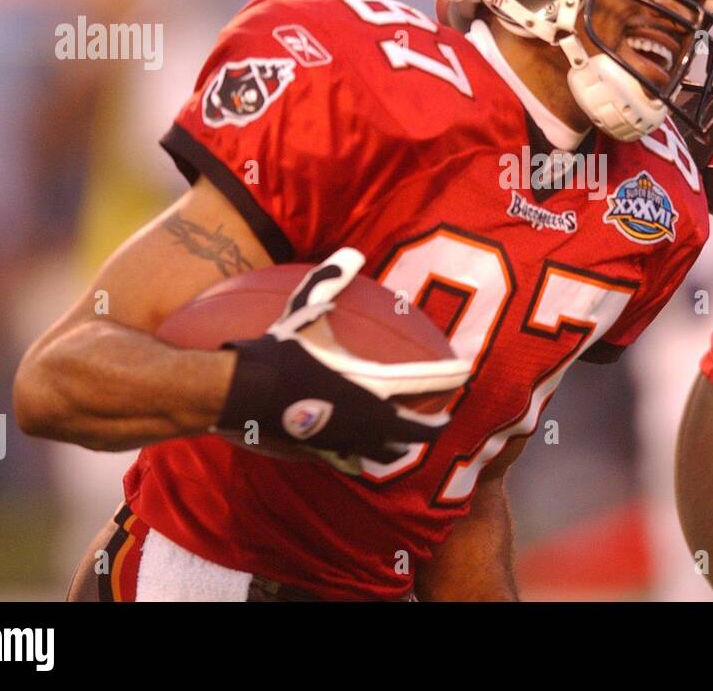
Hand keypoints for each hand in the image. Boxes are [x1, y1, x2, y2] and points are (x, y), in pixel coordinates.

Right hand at [218, 248, 470, 464]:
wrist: (246, 393)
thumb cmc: (281, 351)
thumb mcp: (306, 308)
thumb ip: (331, 279)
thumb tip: (352, 252)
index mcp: (373, 383)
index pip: (426, 381)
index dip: (451, 377)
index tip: (466, 374)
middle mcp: (369, 418)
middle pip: (418, 431)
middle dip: (434, 426)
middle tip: (442, 418)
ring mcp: (349, 440)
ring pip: (389, 452)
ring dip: (401, 443)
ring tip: (406, 436)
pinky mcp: (327, 454)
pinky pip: (355, 461)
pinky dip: (364, 457)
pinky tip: (361, 453)